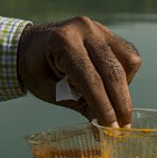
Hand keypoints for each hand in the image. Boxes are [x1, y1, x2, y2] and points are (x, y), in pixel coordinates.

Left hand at [17, 16, 141, 126]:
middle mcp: (84, 29)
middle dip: (120, 103)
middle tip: (123, 127)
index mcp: (63, 42)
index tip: (113, 129)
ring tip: (113, 103)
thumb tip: (105, 126)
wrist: (28, 44)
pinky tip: (111, 85)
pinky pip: (128, 54)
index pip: (91, 79)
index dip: (104, 107)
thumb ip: (79, 105)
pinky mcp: (107, 32)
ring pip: (128, 61)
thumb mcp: (51, 91)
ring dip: (124, 87)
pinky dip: (125, 74)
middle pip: (113, 71)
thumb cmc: (36, 70)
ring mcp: (98, 27)